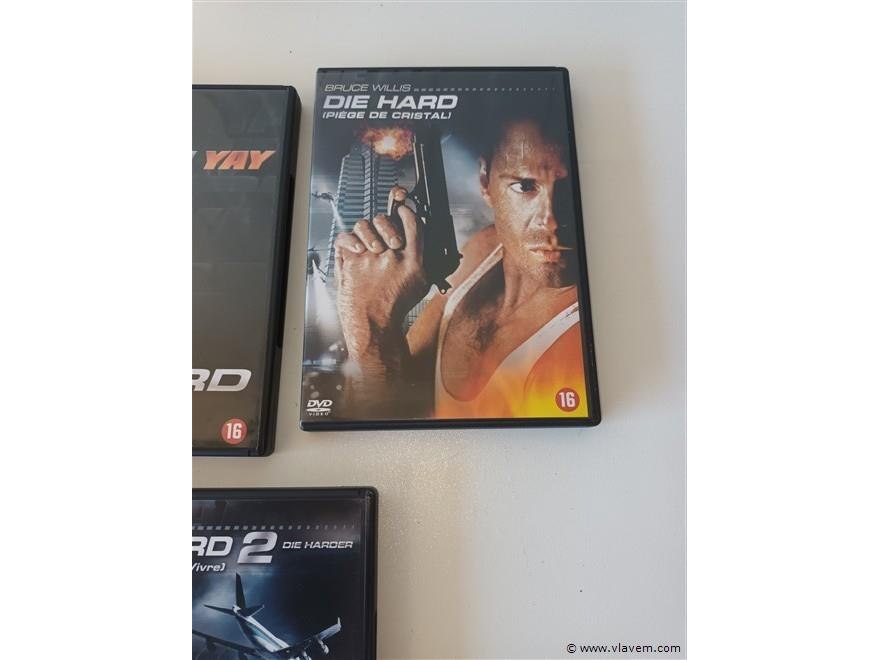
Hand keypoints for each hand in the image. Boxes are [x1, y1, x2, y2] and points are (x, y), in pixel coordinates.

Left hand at [335, 187, 428, 359]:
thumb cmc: (395, 308)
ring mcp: (369, 258)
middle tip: (384, 225)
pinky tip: (355, 246)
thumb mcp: (421, 285)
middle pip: (386, 220)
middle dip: (384, 220)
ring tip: (370, 241)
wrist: (374, 326)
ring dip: (367, 229)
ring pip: (364, 225)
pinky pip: (346, 238)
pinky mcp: (351, 263)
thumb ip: (427, 262)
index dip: (406, 210)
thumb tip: (436, 248)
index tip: (402, 208)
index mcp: (412, 261)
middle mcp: (391, 256)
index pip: (412, 222)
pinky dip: (348, 239)